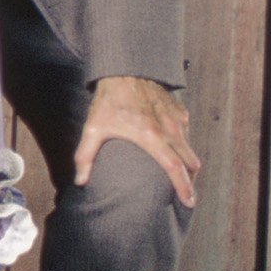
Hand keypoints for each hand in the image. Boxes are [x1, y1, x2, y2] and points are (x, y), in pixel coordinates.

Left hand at [77, 76, 199, 210]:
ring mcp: (177, 119)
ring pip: (190, 148)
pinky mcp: (179, 111)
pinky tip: (174, 150)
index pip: (174, 167)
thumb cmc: (109, 99)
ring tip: (181, 176)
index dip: (183, 186)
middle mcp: (169, 128)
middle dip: (191, 180)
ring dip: (188, 163)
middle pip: (189, 161)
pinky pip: (187, 134)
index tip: (189, 201)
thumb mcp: (93, 127)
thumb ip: (85, 156)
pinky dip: (185, 145)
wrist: (125, 70)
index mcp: (151, 136)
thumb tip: (80, 181)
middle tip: (187, 196)